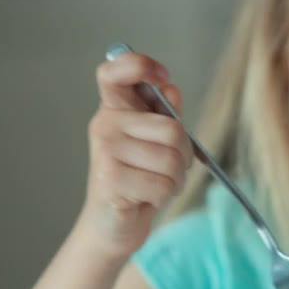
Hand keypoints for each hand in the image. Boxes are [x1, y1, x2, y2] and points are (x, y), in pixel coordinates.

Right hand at [77, 52, 193, 259]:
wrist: (114, 224)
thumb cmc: (138, 179)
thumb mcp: (154, 144)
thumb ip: (164, 116)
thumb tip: (171, 90)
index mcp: (116, 110)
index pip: (115, 71)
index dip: (140, 65)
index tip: (163, 76)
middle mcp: (105, 125)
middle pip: (171, 129)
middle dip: (183, 155)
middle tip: (169, 169)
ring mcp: (105, 151)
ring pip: (171, 160)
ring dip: (175, 179)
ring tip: (157, 184)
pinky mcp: (110, 180)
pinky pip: (163, 185)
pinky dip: (165, 196)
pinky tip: (147, 198)